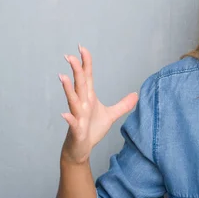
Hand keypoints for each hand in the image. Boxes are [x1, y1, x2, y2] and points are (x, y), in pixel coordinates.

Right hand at [59, 44, 138, 164]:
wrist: (81, 149)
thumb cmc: (92, 130)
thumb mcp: (111, 115)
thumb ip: (123, 105)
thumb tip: (136, 94)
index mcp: (89, 98)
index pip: (87, 77)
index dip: (86, 63)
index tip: (82, 48)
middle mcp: (82, 104)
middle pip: (79, 84)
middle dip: (76, 70)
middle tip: (70, 56)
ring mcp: (78, 116)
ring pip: (73, 100)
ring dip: (67, 89)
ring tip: (62, 76)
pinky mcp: (76, 130)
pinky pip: (72, 123)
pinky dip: (69, 118)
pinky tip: (64, 114)